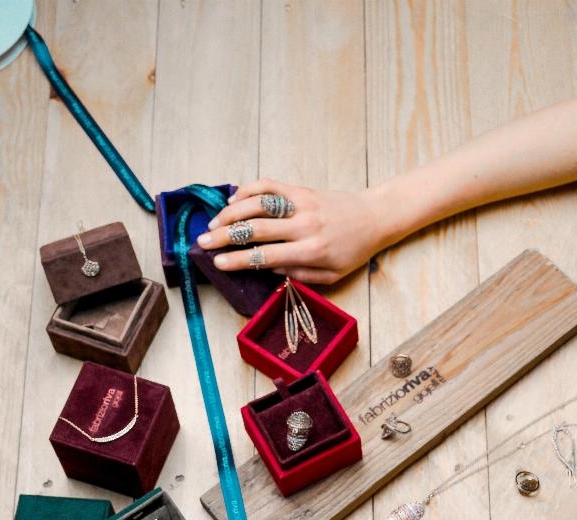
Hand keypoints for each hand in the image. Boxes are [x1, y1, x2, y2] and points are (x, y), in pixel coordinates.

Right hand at [196, 179, 387, 284]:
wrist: (373, 218)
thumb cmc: (352, 251)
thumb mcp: (331, 275)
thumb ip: (299, 276)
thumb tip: (269, 269)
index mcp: (312, 251)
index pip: (267, 256)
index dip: (238, 260)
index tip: (218, 263)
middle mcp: (304, 225)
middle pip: (256, 229)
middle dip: (225, 236)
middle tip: (203, 242)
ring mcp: (302, 204)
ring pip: (258, 203)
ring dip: (231, 212)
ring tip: (213, 223)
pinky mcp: (301, 189)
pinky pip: (269, 186)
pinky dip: (248, 190)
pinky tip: (233, 200)